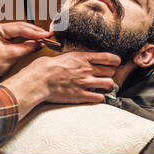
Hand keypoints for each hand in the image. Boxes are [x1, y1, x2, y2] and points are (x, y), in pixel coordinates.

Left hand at [0, 22, 51, 87]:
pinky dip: (27, 38)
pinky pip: (17, 36)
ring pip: (20, 30)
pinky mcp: (2, 38)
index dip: (34, 32)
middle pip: (20, 27)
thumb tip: (41, 42)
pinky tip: (36, 39)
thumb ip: (28, 47)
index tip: (45, 35)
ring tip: (44, 37)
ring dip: (32, 34)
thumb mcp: (12, 55)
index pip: (19, 28)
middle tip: (48, 35)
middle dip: (34, 32)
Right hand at [1, 51, 119, 118]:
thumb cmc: (45, 67)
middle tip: (105, 75)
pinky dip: (100, 97)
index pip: (107, 57)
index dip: (115, 60)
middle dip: (110, 73)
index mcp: (81, 57)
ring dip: (107, 86)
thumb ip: (73, 58)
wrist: (39, 81)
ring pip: (109, 84)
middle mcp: (86, 69)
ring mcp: (85, 83)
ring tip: (102, 86)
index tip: (115, 62)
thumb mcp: (61, 56)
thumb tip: (73, 60)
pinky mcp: (82, 95)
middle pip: (111, 71)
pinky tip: (95, 96)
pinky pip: (100, 97)